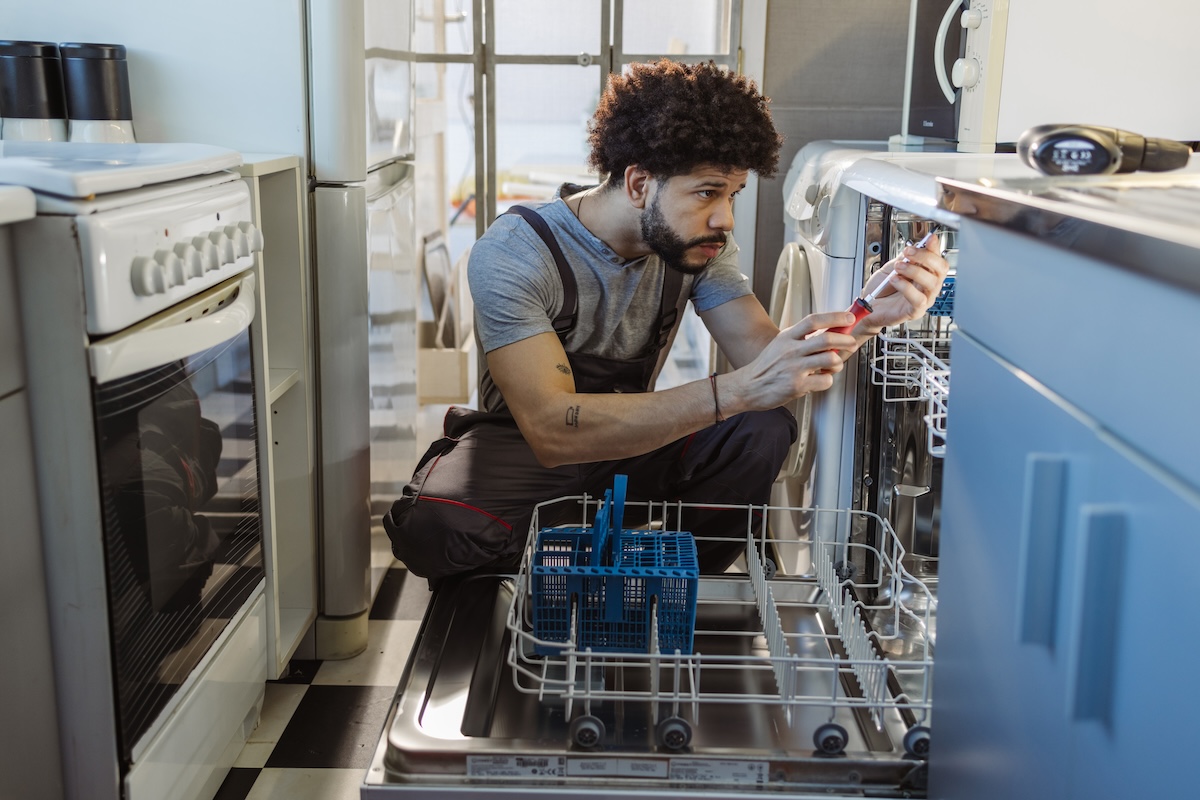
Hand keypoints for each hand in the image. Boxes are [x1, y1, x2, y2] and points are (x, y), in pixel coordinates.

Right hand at [727, 310, 858, 410]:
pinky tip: (820, 379)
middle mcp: (791, 350)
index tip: (848, 318)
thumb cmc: (766, 367)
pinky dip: (828, 380)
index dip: (834, 317)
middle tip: (851, 342)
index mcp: (787, 337)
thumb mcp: (780, 345)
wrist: (748, 387)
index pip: (813, 320)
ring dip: (838, 363)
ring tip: (833, 365)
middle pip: (826, 338)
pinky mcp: (797, 385)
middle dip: (846, 340)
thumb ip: (801, 339)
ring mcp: (795, 368)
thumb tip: (828, 332)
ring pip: (830, 359)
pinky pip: (825, 380)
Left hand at [859, 234, 949, 329]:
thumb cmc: (880, 290)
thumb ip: (902, 259)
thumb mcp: (889, 268)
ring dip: (914, 270)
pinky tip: (895, 280)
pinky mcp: (915, 311)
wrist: (868, 307)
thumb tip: (912, 248)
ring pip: (932, 283)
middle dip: (925, 256)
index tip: (928, 238)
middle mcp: (927, 286)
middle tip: (908, 252)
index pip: (937, 259)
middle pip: (940, 269)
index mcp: (923, 273)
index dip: (935, 248)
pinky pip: (918, 299)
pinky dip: (906, 287)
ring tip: (898, 267)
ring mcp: (924, 299)